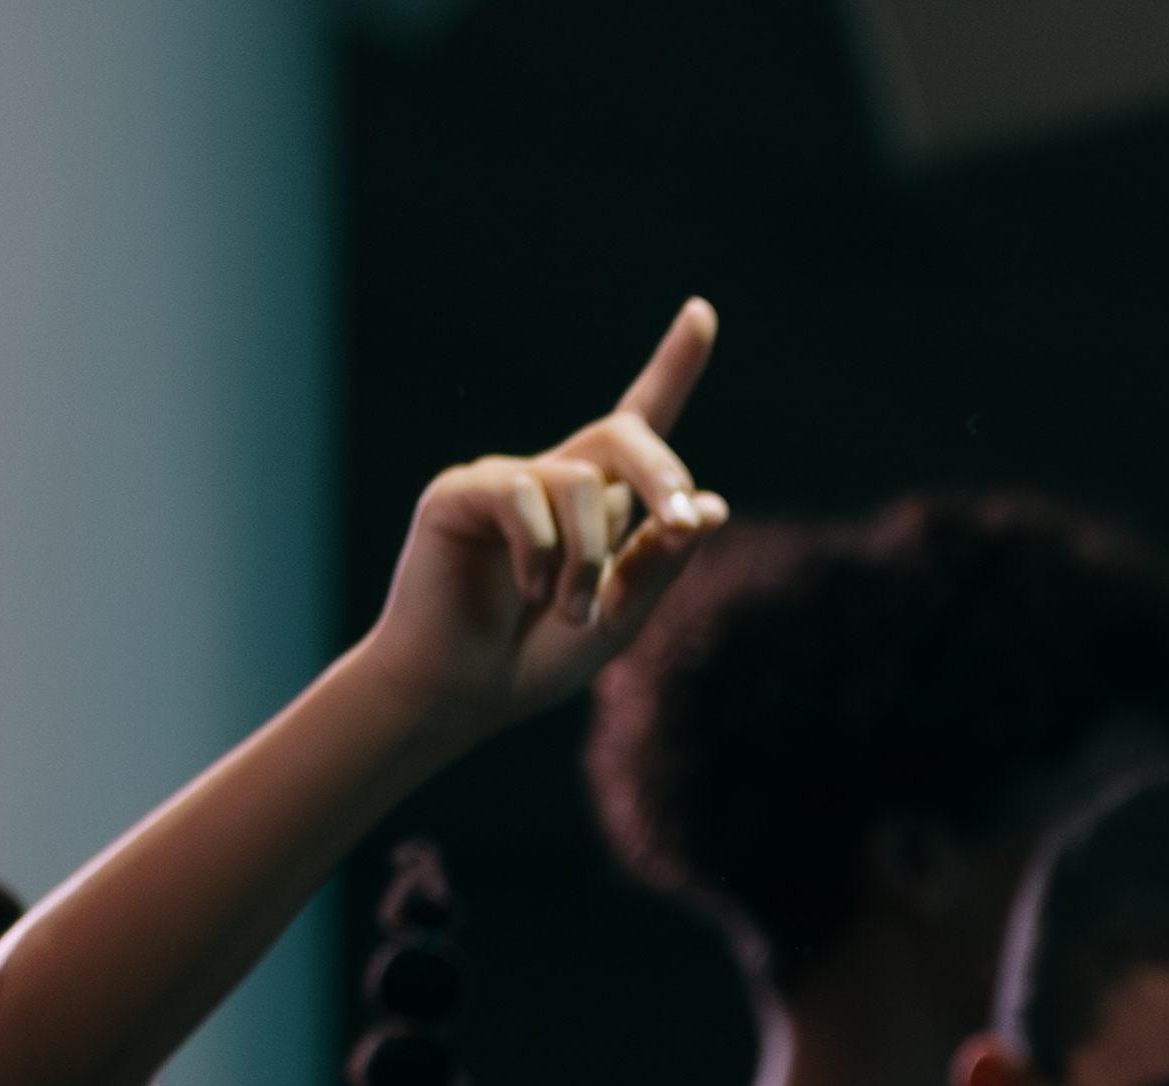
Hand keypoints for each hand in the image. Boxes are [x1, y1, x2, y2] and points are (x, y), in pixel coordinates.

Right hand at [359, 300, 729, 739]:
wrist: (464, 690)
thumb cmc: (539, 654)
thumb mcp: (623, 615)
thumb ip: (662, 563)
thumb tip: (708, 506)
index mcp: (600, 502)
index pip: (641, 421)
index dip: (673, 367)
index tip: (703, 312)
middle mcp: (552, 477)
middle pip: (622, 435)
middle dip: (661, 476)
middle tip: (681, 524)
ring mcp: (503, 480)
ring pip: (580, 483)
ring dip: (591, 557)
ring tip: (568, 608)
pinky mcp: (459, 492)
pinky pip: (522, 499)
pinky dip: (541, 554)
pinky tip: (525, 590)